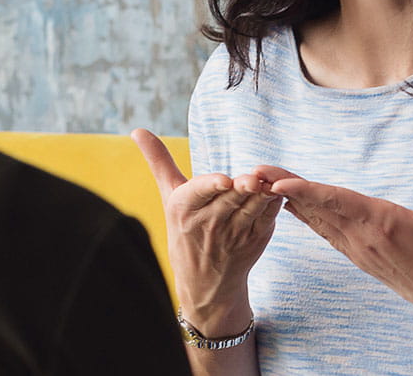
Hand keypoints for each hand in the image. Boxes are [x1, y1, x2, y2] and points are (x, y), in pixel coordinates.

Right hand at [130, 129, 282, 332]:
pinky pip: (267, 217)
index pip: (199, 193)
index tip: (223, 180)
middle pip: (230, 198)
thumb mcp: (168, 196)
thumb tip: (136, 130)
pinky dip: (273, 203)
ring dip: (261, 194)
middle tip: (253, 180)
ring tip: (268, 181)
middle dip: (242, 188)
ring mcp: (234, 234)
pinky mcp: (255, 240)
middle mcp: (208, 223)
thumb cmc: (183, 229)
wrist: (204, 281)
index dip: (212, 186)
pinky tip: (275, 189)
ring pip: (252, 207)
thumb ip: (159, 161)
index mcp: (184, 209)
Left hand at [265, 160, 412, 327]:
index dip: (305, 191)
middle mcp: (362, 237)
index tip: (278, 183)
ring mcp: (358, 249)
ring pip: (317, 220)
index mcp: (381, 223)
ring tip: (263, 183)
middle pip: (316, 207)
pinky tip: (290, 207)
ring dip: (289, 201)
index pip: (336, 202)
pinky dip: (306, 217)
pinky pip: (325, 232)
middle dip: (284, 188)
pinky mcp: (359, 256)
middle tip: (256, 171)